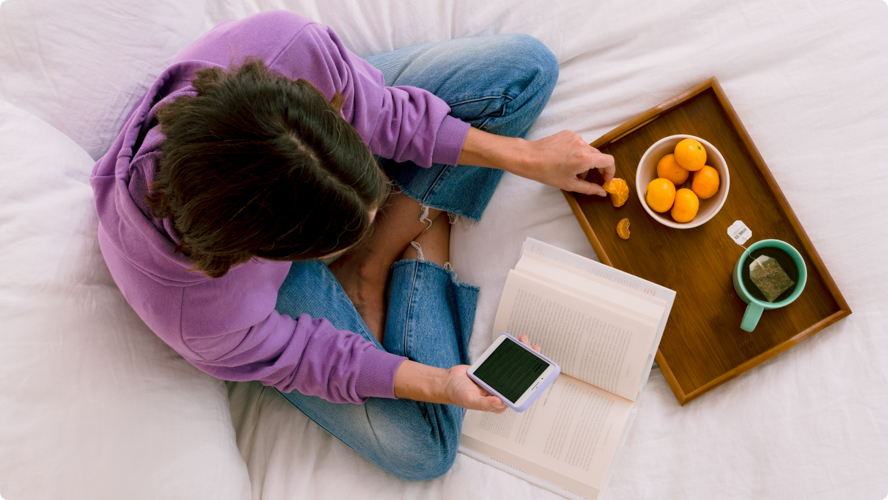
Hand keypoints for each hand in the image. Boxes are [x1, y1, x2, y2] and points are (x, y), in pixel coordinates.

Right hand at [441, 334, 541, 412]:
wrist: (447, 382)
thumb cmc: (458, 394)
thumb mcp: (471, 400)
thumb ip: (485, 403)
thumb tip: (500, 403)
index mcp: (500, 403)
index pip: (521, 393)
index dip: (532, 383)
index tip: (538, 372)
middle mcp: (502, 391)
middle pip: (521, 378)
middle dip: (530, 364)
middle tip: (535, 350)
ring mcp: (498, 380)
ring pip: (514, 367)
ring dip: (522, 355)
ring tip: (526, 342)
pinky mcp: (493, 371)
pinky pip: (504, 362)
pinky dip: (510, 353)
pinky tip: (515, 344)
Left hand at [457, 127, 614, 196]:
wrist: (528, 158)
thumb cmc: (546, 172)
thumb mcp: (569, 184)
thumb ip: (589, 188)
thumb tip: (602, 191)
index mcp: (585, 158)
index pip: (609, 161)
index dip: (610, 172)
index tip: (605, 179)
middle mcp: (583, 144)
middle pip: (599, 156)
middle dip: (597, 168)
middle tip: (590, 179)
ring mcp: (575, 137)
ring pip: (589, 150)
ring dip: (586, 161)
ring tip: (573, 170)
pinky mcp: (568, 133)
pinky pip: (579, 144)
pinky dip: (577, 152)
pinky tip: (566, 160)